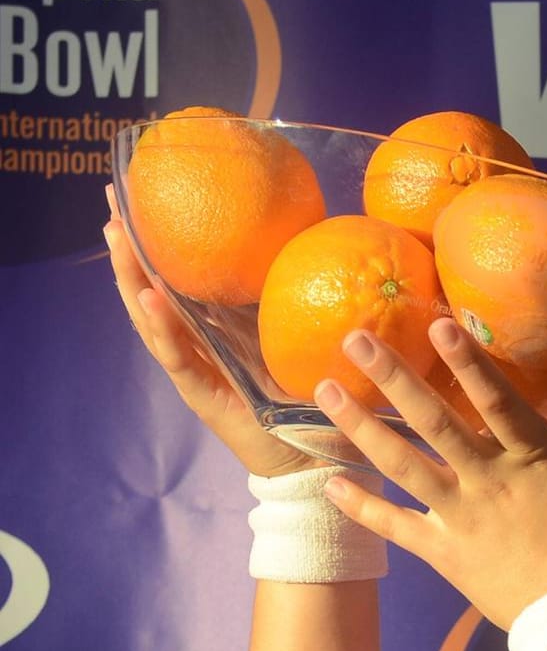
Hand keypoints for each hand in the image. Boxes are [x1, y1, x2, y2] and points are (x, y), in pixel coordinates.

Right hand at [103, 184, 320, 477]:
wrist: (321, 458)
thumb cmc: (320, 396)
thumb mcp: (309, 334)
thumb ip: (307, 297)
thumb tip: (329, 238)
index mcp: (222, 329)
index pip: (183, 276)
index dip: (163, 238)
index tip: (147, 193)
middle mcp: (201, 345)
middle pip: (155, 288)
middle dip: (132, 245)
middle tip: (113, 198)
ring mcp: (197, 370)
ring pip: (153, 318)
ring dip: (131, 277)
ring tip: (114, 236)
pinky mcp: (204, 395)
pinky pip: (178, 357)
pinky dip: (160, 328)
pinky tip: (146, 298)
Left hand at [316, 317, 546, 627]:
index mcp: (535, 454)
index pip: (497, 397)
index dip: (467, 361)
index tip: (435, 325)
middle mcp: (489, 476)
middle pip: (434, 420)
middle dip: (392, 378)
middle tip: (354, 339)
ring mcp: (462, 514)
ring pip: (403, 463)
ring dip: (361, 427)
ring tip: (324, 393)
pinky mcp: (444, 551)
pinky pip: (395, 525)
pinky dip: (361, 506)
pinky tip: (329, 482)